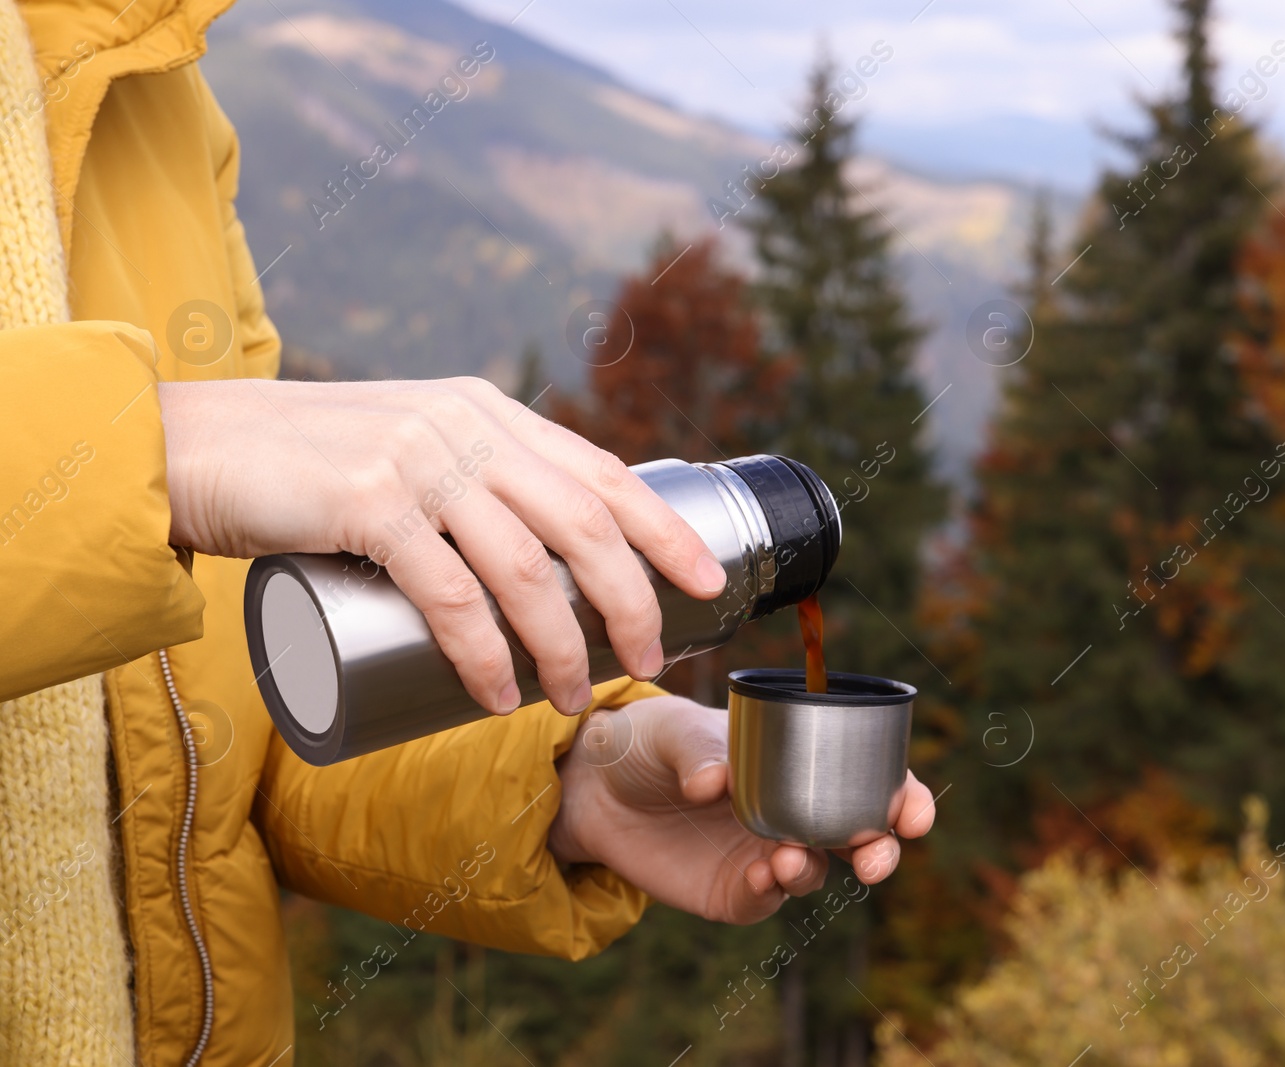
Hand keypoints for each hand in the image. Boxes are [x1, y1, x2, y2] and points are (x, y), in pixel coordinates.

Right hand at [158, 378, 727, 714]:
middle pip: (584, 525)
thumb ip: (474, 480)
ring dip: (561, 648)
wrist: (195, 446)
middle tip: (650, 663)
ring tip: (571, 700)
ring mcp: (419, 462)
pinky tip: (496, 696)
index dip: (665, 531)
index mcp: (490, 415)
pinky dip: (482, 654)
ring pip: (525, 569)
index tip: (709, 583)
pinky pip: (449, 594)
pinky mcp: (366, 503)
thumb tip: (548, 555)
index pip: (604, 473)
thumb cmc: (311, 465)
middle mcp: (467, 428)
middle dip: (632, 603)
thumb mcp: (413, 449)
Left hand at [548, 695, 936, 923]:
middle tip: (872, 858)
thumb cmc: (651, 741)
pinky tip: (760, 877)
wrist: (598, 788)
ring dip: (813, 868)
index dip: (904, 797)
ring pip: (816, 872)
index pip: (869, 780)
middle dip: (880, 852)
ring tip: (785, 858)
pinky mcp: (734, 891)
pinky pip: (767, 900)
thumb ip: (696, 750)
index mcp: (801, 763)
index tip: (915, 814)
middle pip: (860, 838)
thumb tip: (715, 782)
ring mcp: (766, 854)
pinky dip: (771, 893)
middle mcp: (795, 812)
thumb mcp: (673, 730)